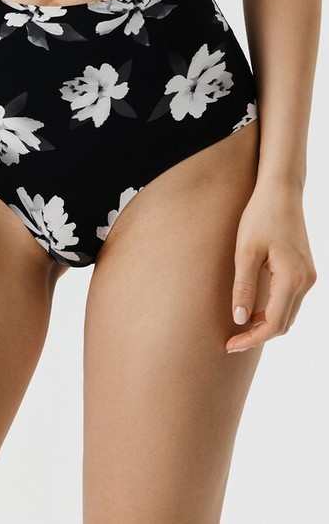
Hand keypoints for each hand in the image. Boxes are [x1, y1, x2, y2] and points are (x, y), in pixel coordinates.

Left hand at [226, 181, 316, 351]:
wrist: (281, 192)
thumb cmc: (259, 217)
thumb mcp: (245, 251)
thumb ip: (243, 286)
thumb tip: (240, 320)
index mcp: (292, 278)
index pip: (274, 324)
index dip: (251, 339)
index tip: (230, 346)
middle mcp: (306, 280)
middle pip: (283, 323)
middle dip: (258, 335)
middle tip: (231, 341)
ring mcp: (308, 276)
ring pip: (288, 313)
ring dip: (266, 324)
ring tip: (239, 328)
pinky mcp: (305, 270)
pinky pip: (290, 300)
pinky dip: (273, 310)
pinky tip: (253, 309)